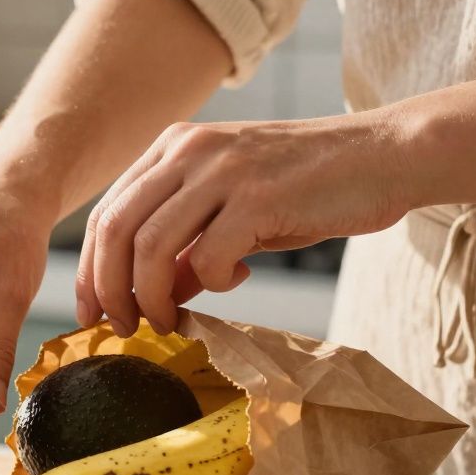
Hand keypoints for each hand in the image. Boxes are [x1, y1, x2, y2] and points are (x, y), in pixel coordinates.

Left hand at [74, 114, 411, 334]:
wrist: (386, 154)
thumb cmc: (308, 185)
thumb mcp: (232, 208)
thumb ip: (188, 244)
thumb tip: (155, 297)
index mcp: (173, 146)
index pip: (105, 214)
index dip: (89, 270)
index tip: (91, 313)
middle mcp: (189, 150)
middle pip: (114, 231)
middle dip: (109, 290)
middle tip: (123, 328)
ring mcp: (222, 170)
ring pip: (151, 248)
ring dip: (152, 297)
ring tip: (167, 320)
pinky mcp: (258, 196)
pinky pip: (208, 258)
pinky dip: (211, 284)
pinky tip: (237, 279)